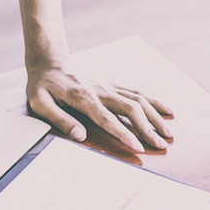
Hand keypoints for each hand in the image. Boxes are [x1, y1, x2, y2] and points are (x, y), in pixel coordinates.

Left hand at [26, 60, 173, 152]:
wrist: (49, 61)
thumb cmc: (42, 85)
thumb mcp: (40, 102)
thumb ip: (59, 119)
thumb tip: (80, 136)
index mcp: (82, 97)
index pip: (107, 118)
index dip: (123, 133)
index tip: (138, 147)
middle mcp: (100, 90)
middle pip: (130, 108)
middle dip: (147, 128)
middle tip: (161, 146)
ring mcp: (108, 86)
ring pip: (138, 99)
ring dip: (155, 116)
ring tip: (169, 134)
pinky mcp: (112, 84)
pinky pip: (137, 91)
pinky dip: (154, 101)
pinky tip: (168, 111)